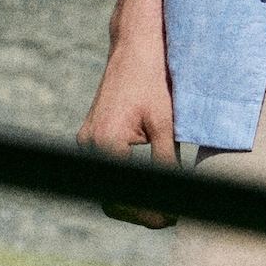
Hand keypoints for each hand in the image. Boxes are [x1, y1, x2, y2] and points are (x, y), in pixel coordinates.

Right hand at [78, 33, 177, 228]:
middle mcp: (89, 144)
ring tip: (162, 205)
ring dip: (131, 199)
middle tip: (169, 217)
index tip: (172, 219)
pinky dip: (124, 181)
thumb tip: (177, 192)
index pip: (124, 197)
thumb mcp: (165, 122)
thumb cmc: (152, 79)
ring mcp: (87, 139)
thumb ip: (166, 161)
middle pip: (110, 197)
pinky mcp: (92, 134)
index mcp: (106, 143)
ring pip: (106, 185)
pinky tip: (149, 183)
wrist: (135, 46)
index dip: (148, 214)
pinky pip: (106, 167)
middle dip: (139, 212)